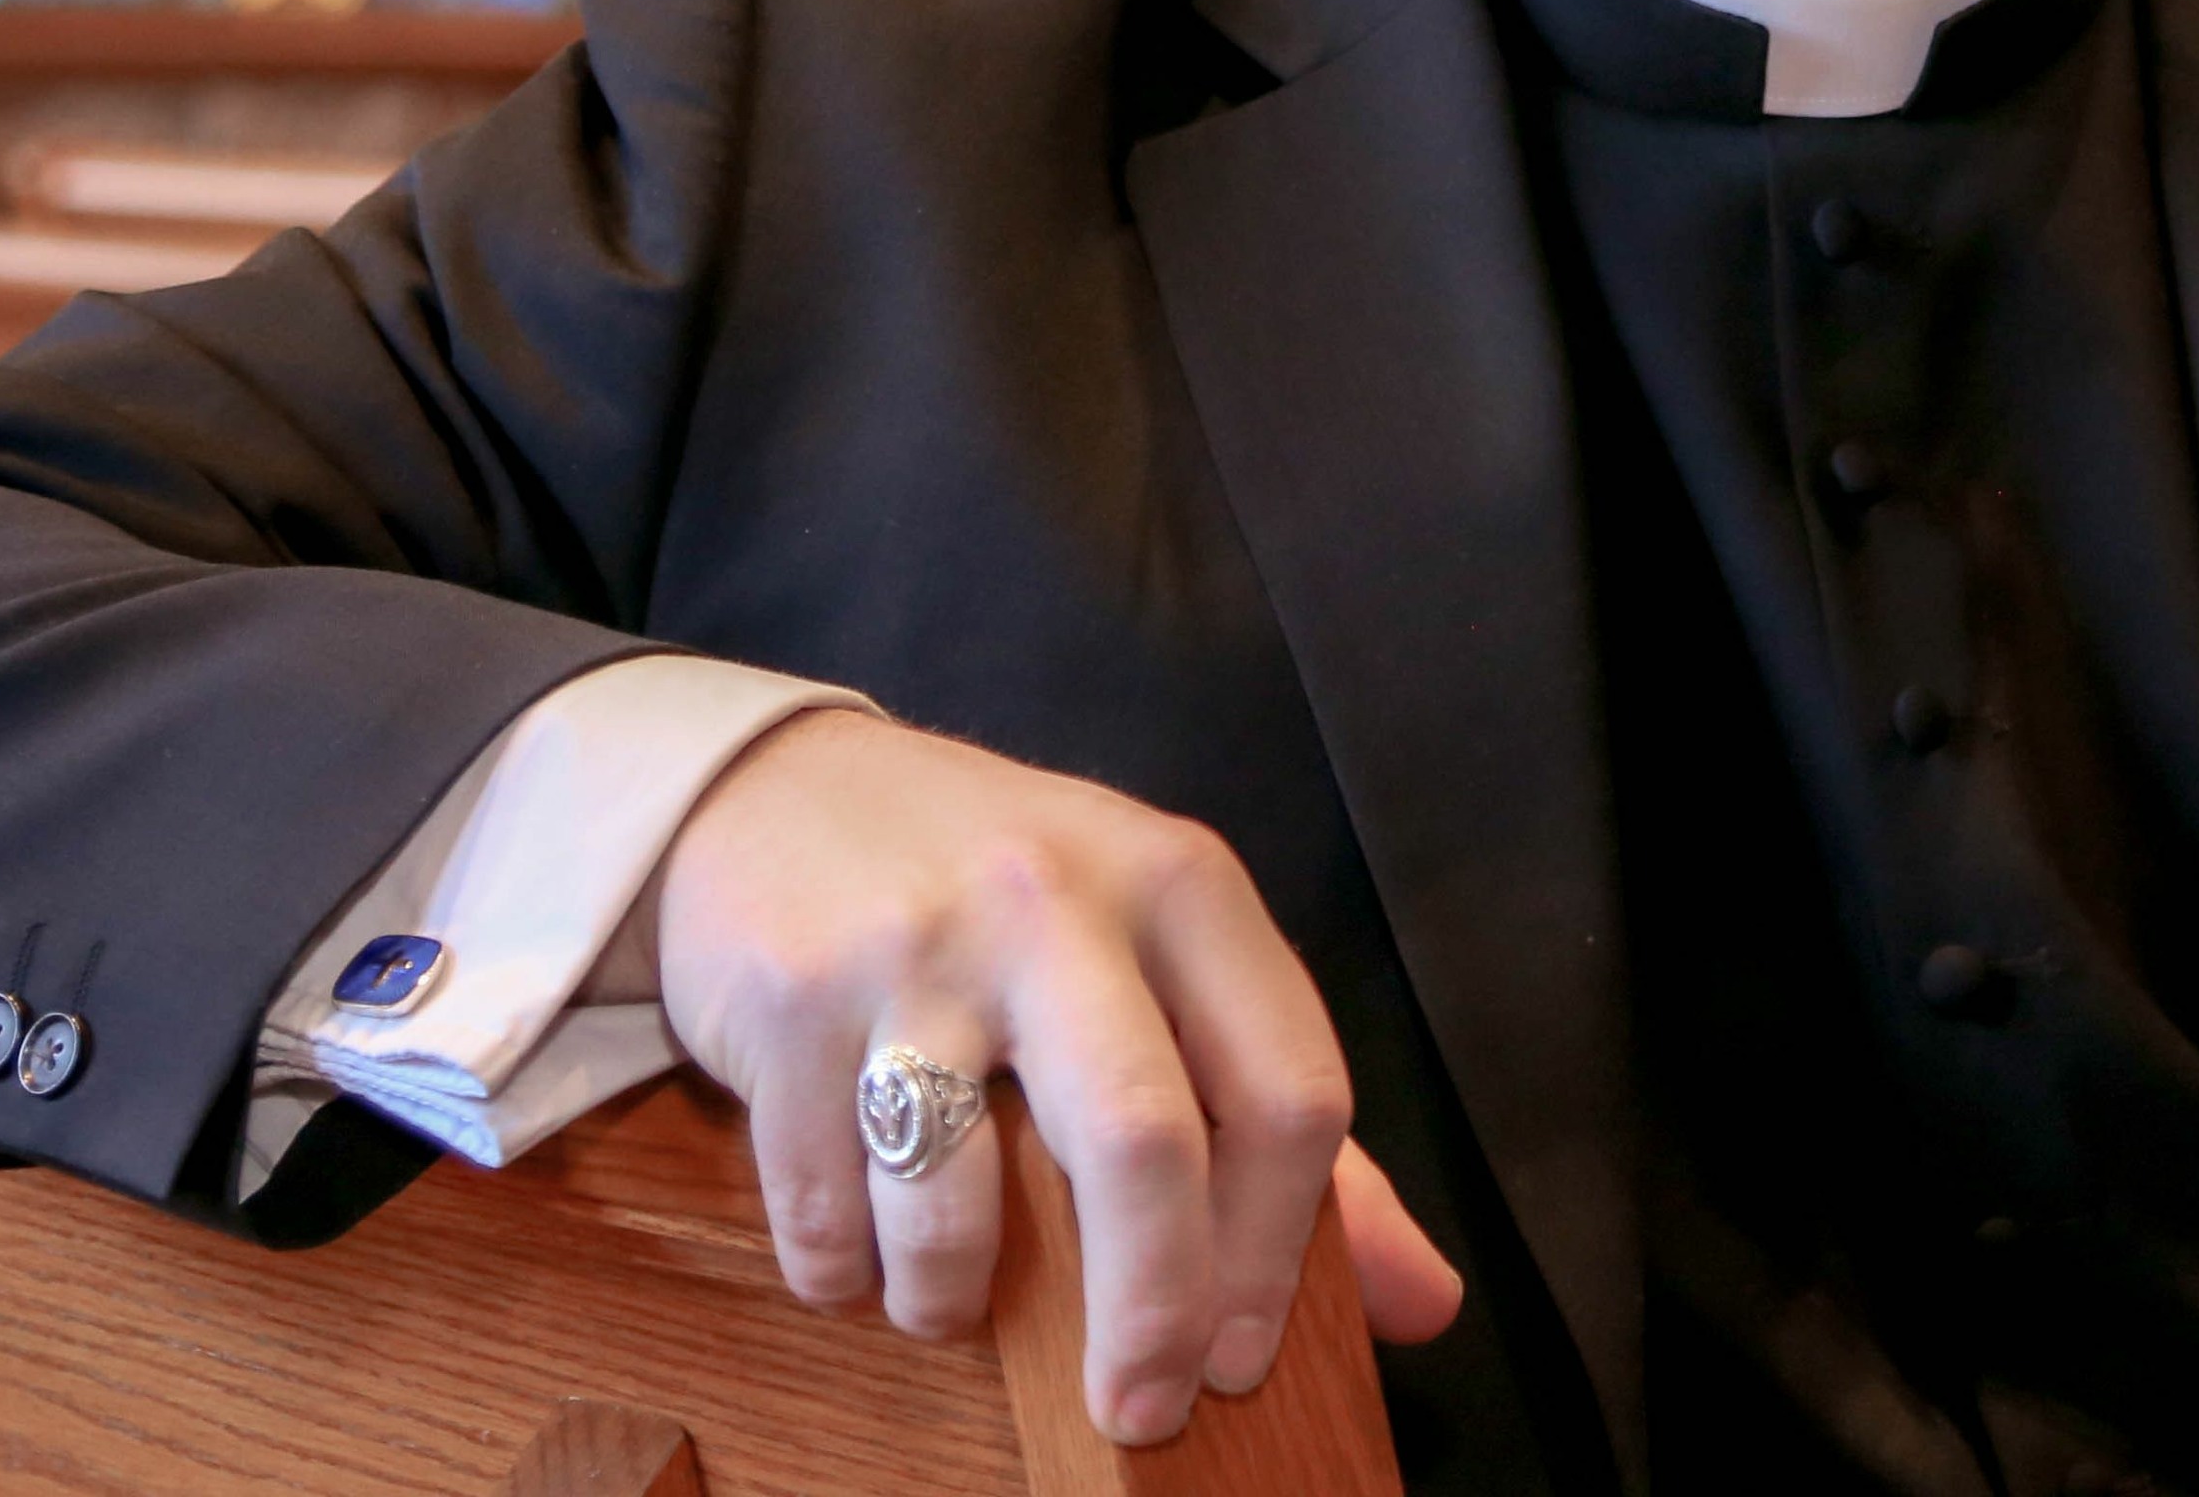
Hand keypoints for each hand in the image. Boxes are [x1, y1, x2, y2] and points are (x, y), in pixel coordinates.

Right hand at [630, 709, 1462, 1442]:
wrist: (773, 790)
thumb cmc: (997, 897)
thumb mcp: (1158, 957)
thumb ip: (1282, 1122)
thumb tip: (1425, 1303)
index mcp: (1178, 884)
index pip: (1289, 1091)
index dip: (1281, 1255)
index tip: (1241, 1353)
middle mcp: (1057, 898)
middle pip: (1145, 1145)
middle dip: (1152, 1314)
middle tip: (1138, 1409)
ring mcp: (916, 943)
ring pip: (959, 1204)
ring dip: (950, 1297)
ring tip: (945, 1289)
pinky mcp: (791, 996)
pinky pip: (829, 1211)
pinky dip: (845, 1269)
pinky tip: (856, 1232)